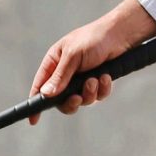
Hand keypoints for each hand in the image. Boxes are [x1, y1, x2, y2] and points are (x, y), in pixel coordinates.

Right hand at [29, 0, 155, 116]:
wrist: (121, 35)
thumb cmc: (93, 39)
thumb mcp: (73, 56)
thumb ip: (60, 76)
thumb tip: (46, 94)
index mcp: (54, 63)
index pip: (40, 86)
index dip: (36, 103)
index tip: (33, 120)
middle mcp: (66, 73)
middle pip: (61, 100)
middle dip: (70, 102)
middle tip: (77, 98)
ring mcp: (82, 79)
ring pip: (81, 100)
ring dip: (89, 93)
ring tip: (96, 79)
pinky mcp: (98, 82)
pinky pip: (97, 96)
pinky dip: (102, 89)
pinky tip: (106, 77)